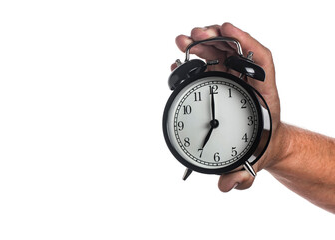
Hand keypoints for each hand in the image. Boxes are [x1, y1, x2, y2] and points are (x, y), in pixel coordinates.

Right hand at [172, 23, 284, 190]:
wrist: (263, 144)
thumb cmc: (260, 147)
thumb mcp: (253, 161)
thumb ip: (242, 175)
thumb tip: (228, 186)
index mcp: (262, 95)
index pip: (261, 60)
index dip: (245, 39)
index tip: (227, 29)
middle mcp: (247, 83)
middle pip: (233, 51)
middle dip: (212, 40)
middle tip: (193, 37)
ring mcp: (232, 81)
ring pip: (218, 55)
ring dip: (199, 45)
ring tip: (182, 41)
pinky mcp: (220, 85)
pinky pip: (207, 68)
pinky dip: (194, 61)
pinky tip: (180, 61)